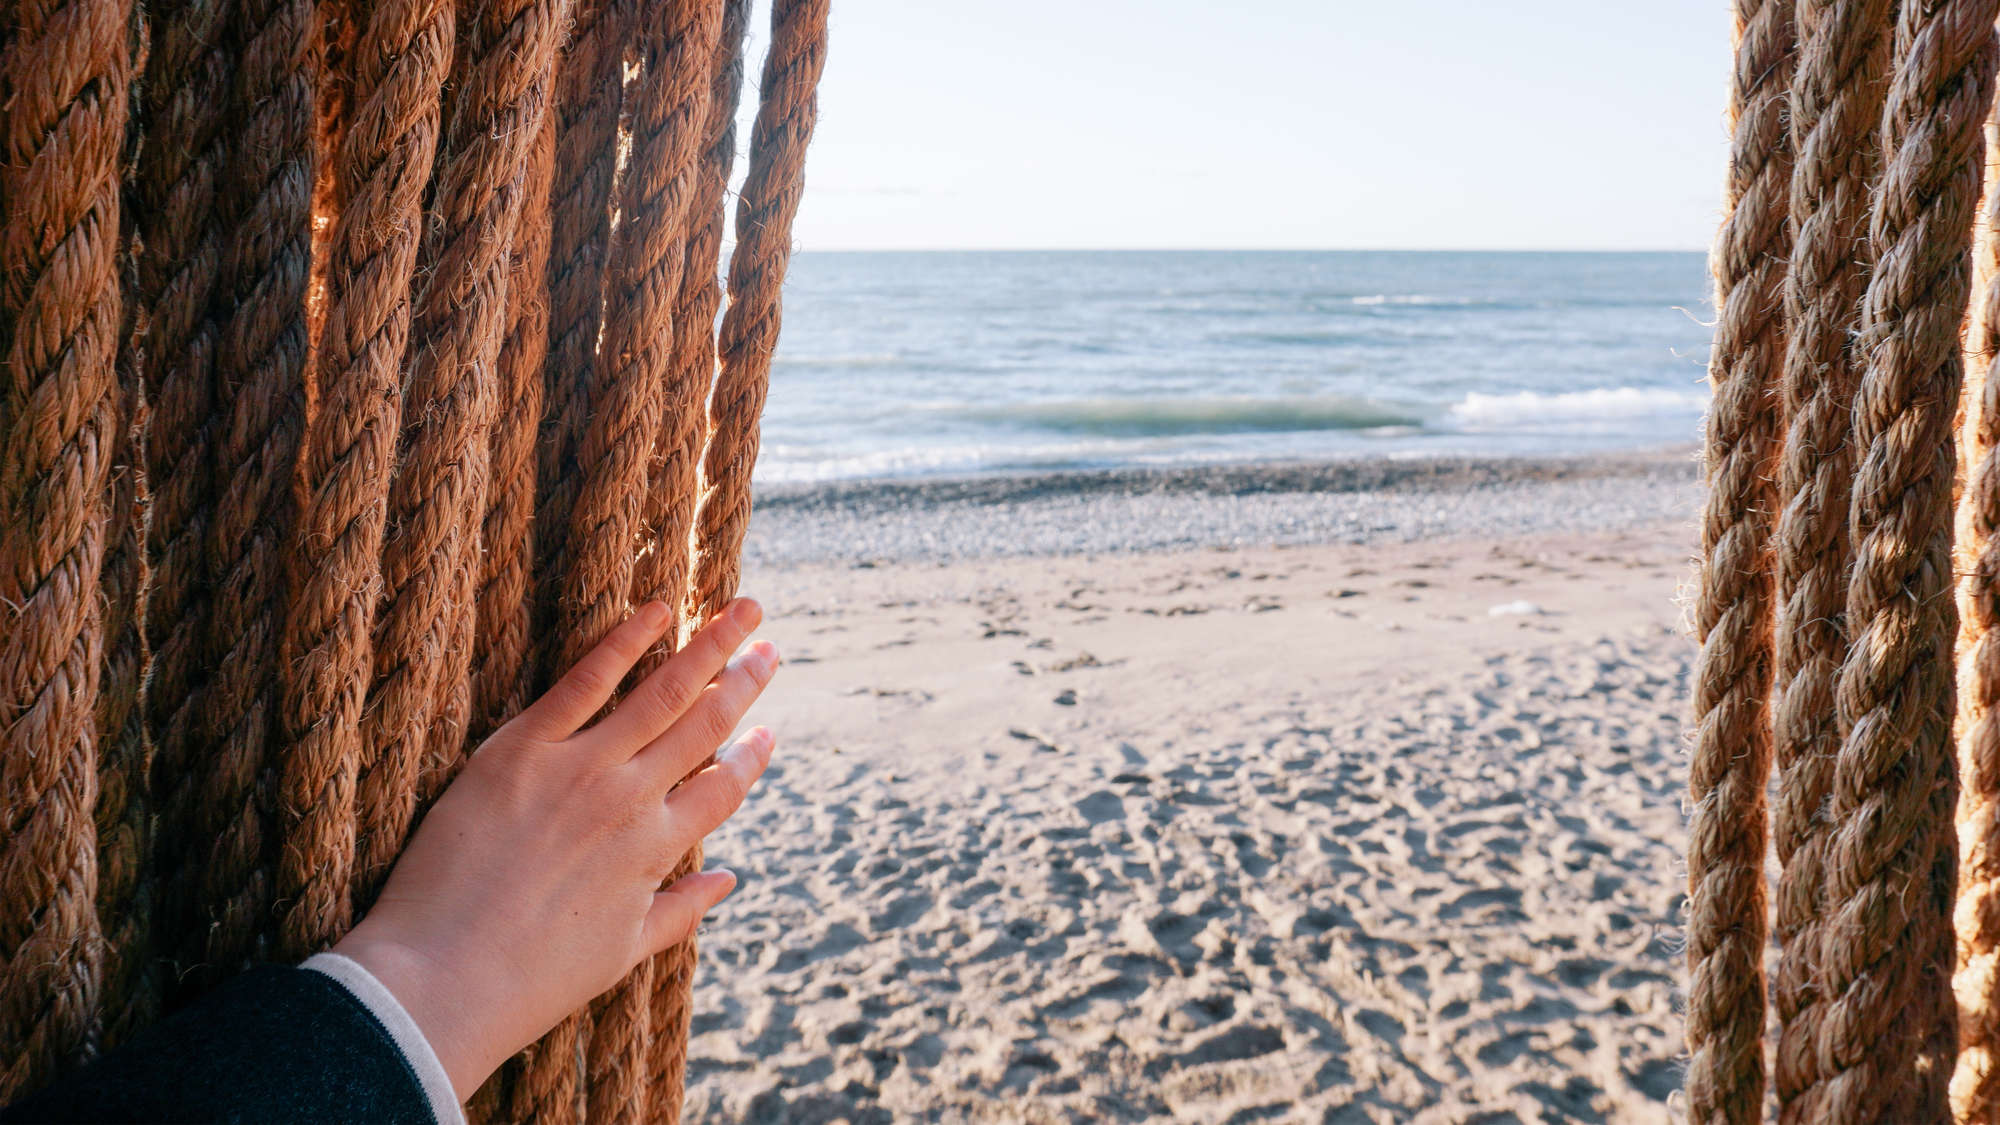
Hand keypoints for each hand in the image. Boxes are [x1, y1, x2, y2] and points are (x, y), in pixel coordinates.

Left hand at [330, 597, 779, 1099]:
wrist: (440, 981)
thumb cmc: (528, 980)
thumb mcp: (620, 953)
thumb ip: (680, 909)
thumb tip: (728, 878)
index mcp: (656, 852)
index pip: (722, 789)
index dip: (749, 757)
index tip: (766, 731)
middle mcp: (630, 802)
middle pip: (703, 726)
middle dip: (743, 681)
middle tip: (769, 645)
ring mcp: (578, 770)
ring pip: (662, 693)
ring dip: (709, 647)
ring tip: (742, 610)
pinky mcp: (521, 750)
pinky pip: (583, 682)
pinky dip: (625, 642)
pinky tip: (656, 610)